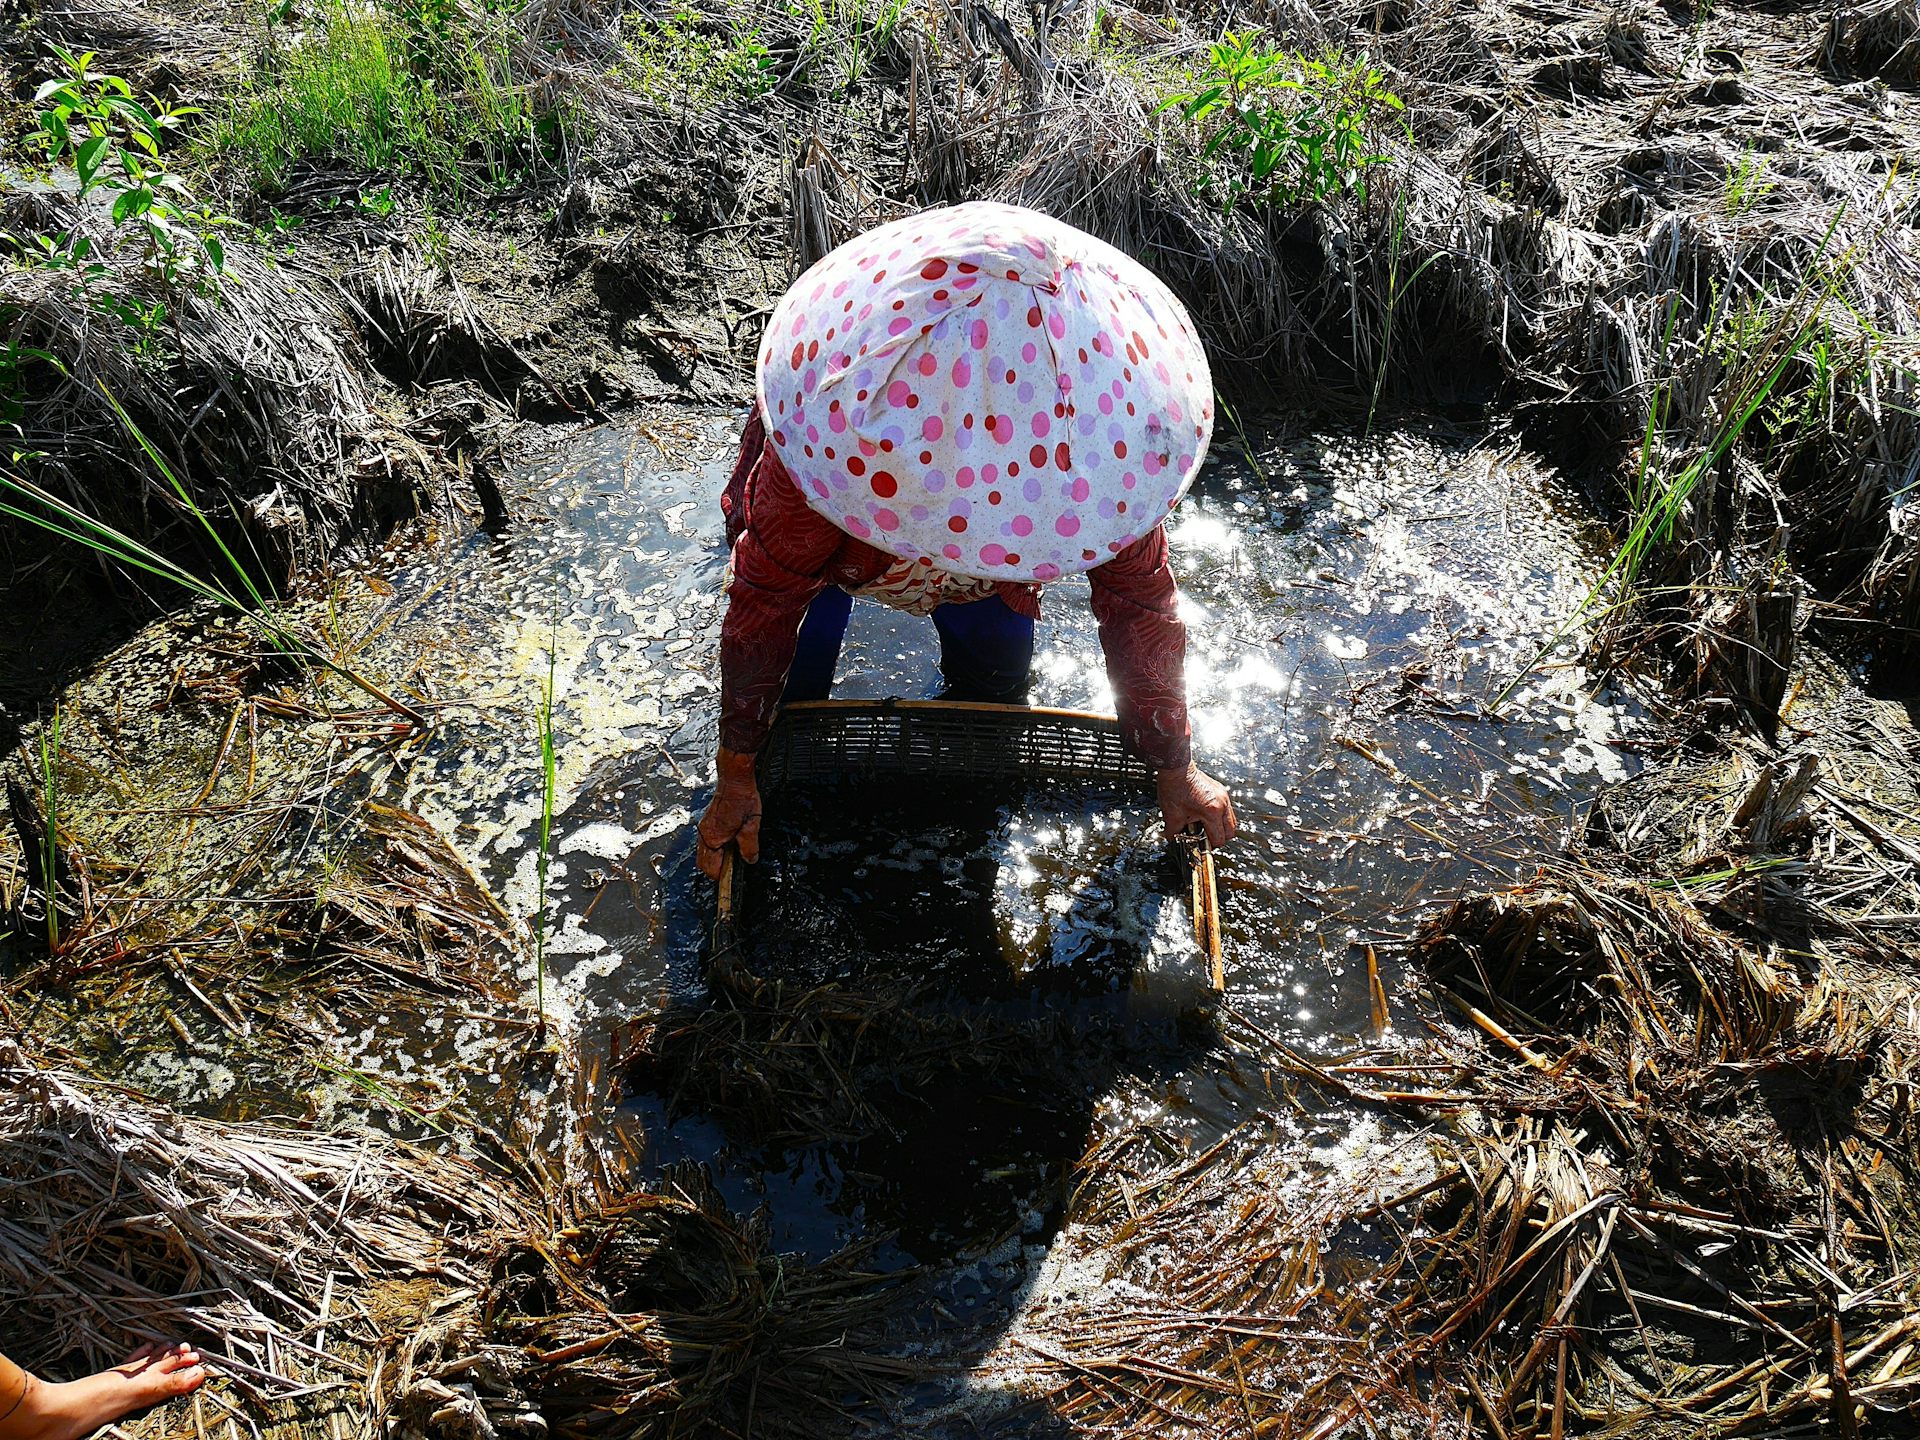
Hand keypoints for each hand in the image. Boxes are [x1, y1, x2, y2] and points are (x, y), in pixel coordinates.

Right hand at [696, 748, 761, 879]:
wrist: (734, 778)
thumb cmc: (742, 798)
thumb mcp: (752, 825)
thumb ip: (750, 847)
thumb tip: (750, 860)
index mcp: (713, 838)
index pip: (711, 868)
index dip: (722, 876)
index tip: (731, 879)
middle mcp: (705, 834)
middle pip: (704, 863)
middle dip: (716, 870)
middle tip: (732, 870)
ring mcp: (704, 828)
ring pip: (704, 853)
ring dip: (716, 858)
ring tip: (732, 855)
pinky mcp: (707, 822)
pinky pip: (707, 842)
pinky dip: (716, 848)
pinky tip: (729, 842)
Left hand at [1157, 764, 1237, 848]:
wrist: (1176, 767)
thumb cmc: (1174, 787)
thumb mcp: (1172, 815)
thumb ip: (1174, 832)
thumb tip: (1174, 840)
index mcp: (1212, 812)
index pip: (1219, 838)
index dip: (1210, 845)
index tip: (1201, 845)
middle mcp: (1222, 804)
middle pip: (1230, 832)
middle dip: (1219, 838)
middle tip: (1205, 837)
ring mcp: (1224, 796)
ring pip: (1231, 820)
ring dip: (1221, 827)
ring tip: (1205, 826)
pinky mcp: (1221, 791)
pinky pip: (1227, 809)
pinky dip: (1219, 816)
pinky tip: (1205, 814)